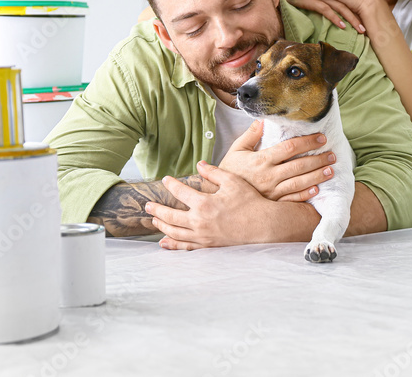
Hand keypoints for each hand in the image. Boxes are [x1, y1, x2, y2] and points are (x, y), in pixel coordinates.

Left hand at [148, 161, 275, 249]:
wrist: (263, 225)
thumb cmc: (250, 202)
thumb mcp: (232, 182)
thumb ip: (214, 172)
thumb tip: (199, 164)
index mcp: (204, 203)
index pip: (180, 192)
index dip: (171, 184)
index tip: (166, 180)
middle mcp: (199, 221)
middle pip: (170, 215)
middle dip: (157, 210)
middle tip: (148, 206)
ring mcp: (202, 236)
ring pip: (174, 232)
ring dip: (162, 226)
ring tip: (154, 220)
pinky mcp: (207, 245)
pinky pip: (185, 246)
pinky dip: (172, 245)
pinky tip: (163, 243)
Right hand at [218, 120, 336, 201]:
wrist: (218, 196)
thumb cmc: (229, 171)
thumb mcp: (236, 150)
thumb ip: (251, 135)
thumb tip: (263, 120)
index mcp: (261, 160)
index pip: (289, 148)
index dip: (307, 142)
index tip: (321, 138)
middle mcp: (268, 176)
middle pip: (299, 165)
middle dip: (318, 159)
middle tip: (332, 154)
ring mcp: (271, 192)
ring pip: (299, 183)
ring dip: (316, 176)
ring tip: (330, 170)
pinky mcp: (272, 204)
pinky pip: (292, 200)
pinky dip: (305, 195)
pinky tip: (317, 189)